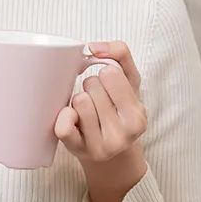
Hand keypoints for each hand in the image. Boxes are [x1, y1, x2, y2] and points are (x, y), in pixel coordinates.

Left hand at [54, 40, 147, 166]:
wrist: (114, 154)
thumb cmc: (120, 109)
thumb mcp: (130, 81)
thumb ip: (120, 53)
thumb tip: (93, 46)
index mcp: (137, 117)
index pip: (110, 73)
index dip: (105, 74)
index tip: (109, 86)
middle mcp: (122, 136)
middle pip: (91, 85)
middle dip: (92, 87)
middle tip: (99, 101)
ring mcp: (99, 146)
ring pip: (78, 100)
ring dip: (79, 100)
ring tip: (88, 111)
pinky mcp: (77, 151)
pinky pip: (63, 127)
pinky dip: (63, 116)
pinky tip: (71, 117)